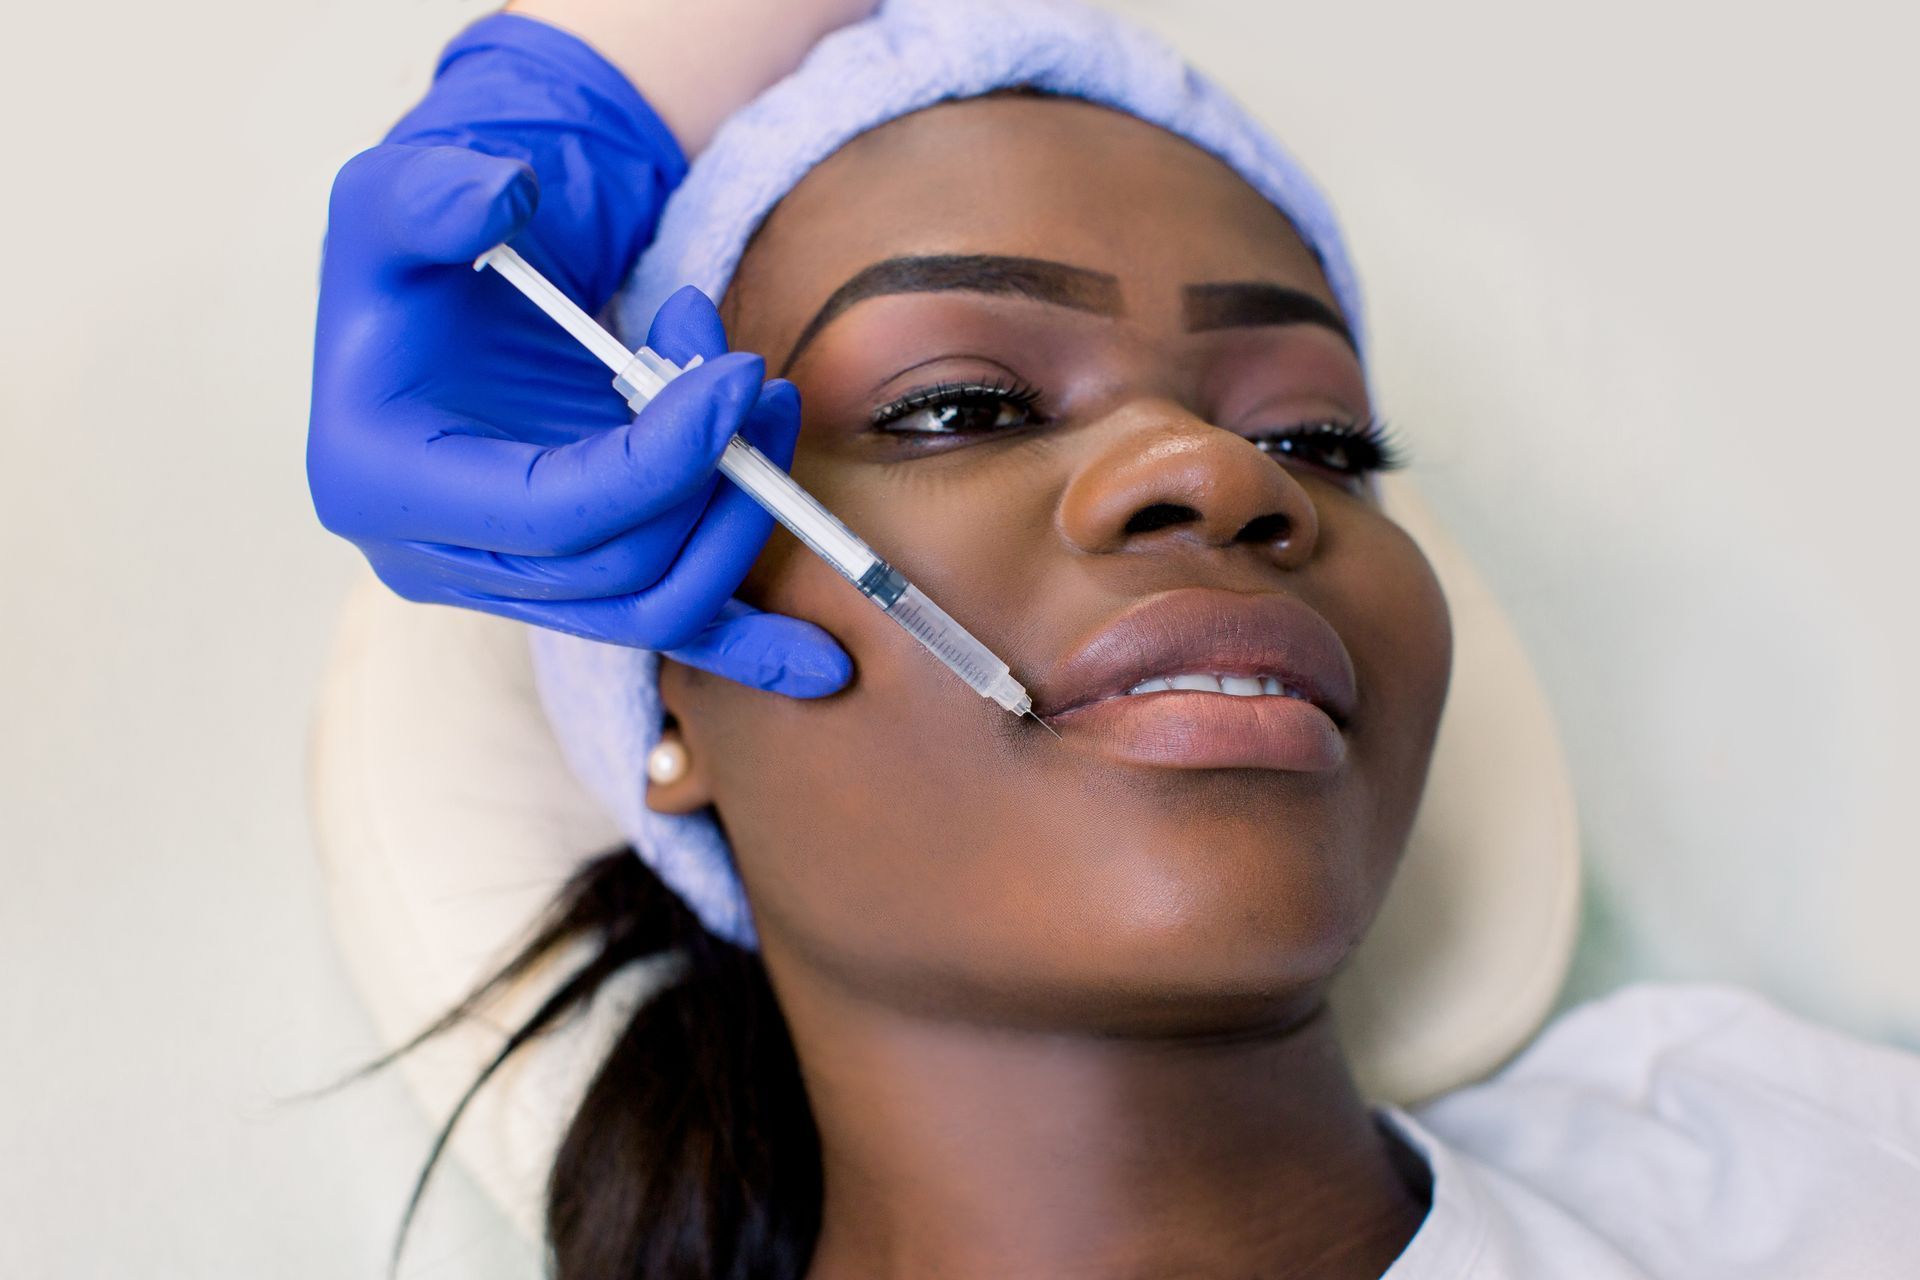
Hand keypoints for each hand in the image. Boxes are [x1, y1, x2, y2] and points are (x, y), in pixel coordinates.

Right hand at [306, 18, 849, 695]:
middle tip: (757, 380)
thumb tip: (500, 200)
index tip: (736, 381)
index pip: (549, 512)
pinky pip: (671, 636)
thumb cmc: (417, 249)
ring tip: (771, 412)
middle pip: (618, 568)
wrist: (447, 292)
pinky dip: (750, 648)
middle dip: (711, 477)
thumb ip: (432, 190)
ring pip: (657, 602)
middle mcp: (442, 559)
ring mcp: (513, 585)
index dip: (659, 460)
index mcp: (382, 482)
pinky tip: (825, 665)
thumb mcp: (395, 196)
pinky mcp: (576, 586)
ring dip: (739, 518)